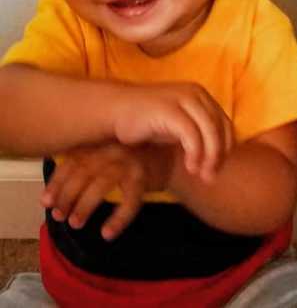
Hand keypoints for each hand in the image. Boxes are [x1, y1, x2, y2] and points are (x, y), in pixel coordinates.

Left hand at [41, 142, 172, 240]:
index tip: (45, 202)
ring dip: (85, 206)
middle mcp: (113, 148)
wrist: (172, 155)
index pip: (73, 161)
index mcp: (102, 143)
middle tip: (60, 216)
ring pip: (102, 184)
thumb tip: (54, 197)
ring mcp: (130, 161)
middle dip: (67, 196)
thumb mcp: (108, 156)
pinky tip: (108, 233)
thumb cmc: (134, 159)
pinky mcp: (144, 176)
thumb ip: (87, 166)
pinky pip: (130, 200)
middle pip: (83, 172)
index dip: (57, 182)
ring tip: (75, 224)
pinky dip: (118, 218)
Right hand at [111, 82, 232, 181]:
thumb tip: (219, 156)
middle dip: (219, 155)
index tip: (218, 168)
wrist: (115, 111)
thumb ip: (197, 133)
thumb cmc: (147, 122)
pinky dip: (195, 152)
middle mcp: (195, 93)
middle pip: (220, 127)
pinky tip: (190, 167)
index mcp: (200, 95)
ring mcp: (183, 99)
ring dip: (210, 156)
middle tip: (211, 178)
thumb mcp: (177, 125)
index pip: (224, 123)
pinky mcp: (170, 109)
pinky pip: (191, 134)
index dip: (226, 147)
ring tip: (202, 175)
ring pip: (209, 130)